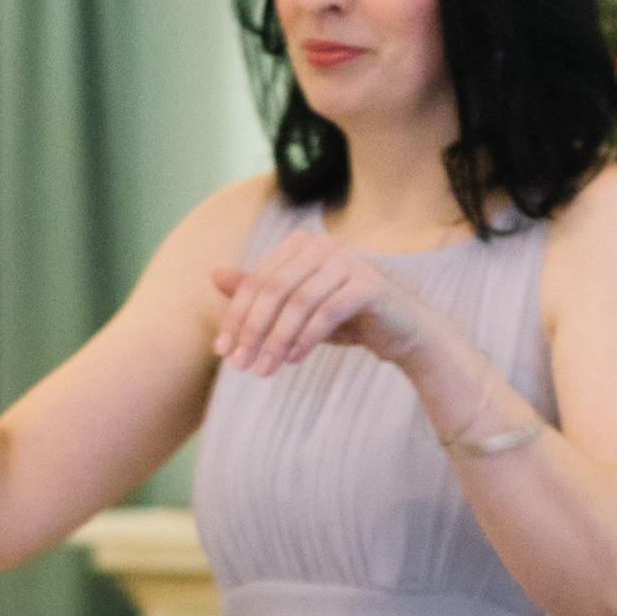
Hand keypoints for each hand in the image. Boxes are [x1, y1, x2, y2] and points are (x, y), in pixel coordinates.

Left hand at [209, 238, 440, 382]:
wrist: (402, 331)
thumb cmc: (346, 318)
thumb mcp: (296, 308)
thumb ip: (258, 291)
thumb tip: (214, 275)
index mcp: (301, 245)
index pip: (258, 280)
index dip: (236, 316)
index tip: (222, 352)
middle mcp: (324, 245)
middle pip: (274, 288)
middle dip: (252, 330)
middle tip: (239, 366)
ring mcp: (349, 262)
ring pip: (299, 302)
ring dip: (277, 340)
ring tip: (264, 370)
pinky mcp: (370, 285)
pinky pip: (328, 312)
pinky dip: (307, 338)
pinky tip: (294, 360)